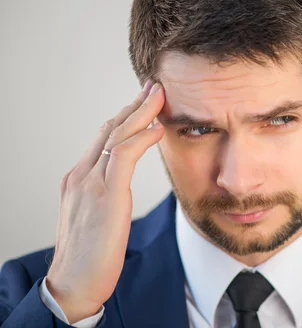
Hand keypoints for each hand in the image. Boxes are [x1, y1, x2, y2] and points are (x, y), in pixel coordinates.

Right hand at [45, 80, 164, 322]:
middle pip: (110, 129)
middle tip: (154, 86)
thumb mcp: (97, 216)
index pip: (104, 137)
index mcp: (79, 179)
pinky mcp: (105, 196)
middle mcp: (81, 175)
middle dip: (134, 105)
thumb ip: (106, 194)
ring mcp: (90, 184)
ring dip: (141, 112)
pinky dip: (142, 138)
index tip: (144, 101)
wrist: (73, 284)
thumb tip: (120, 183)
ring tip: (160, 95)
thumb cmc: (89, 256)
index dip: (126, 116)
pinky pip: (124, 156)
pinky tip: (157, 128)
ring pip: (117, 135)